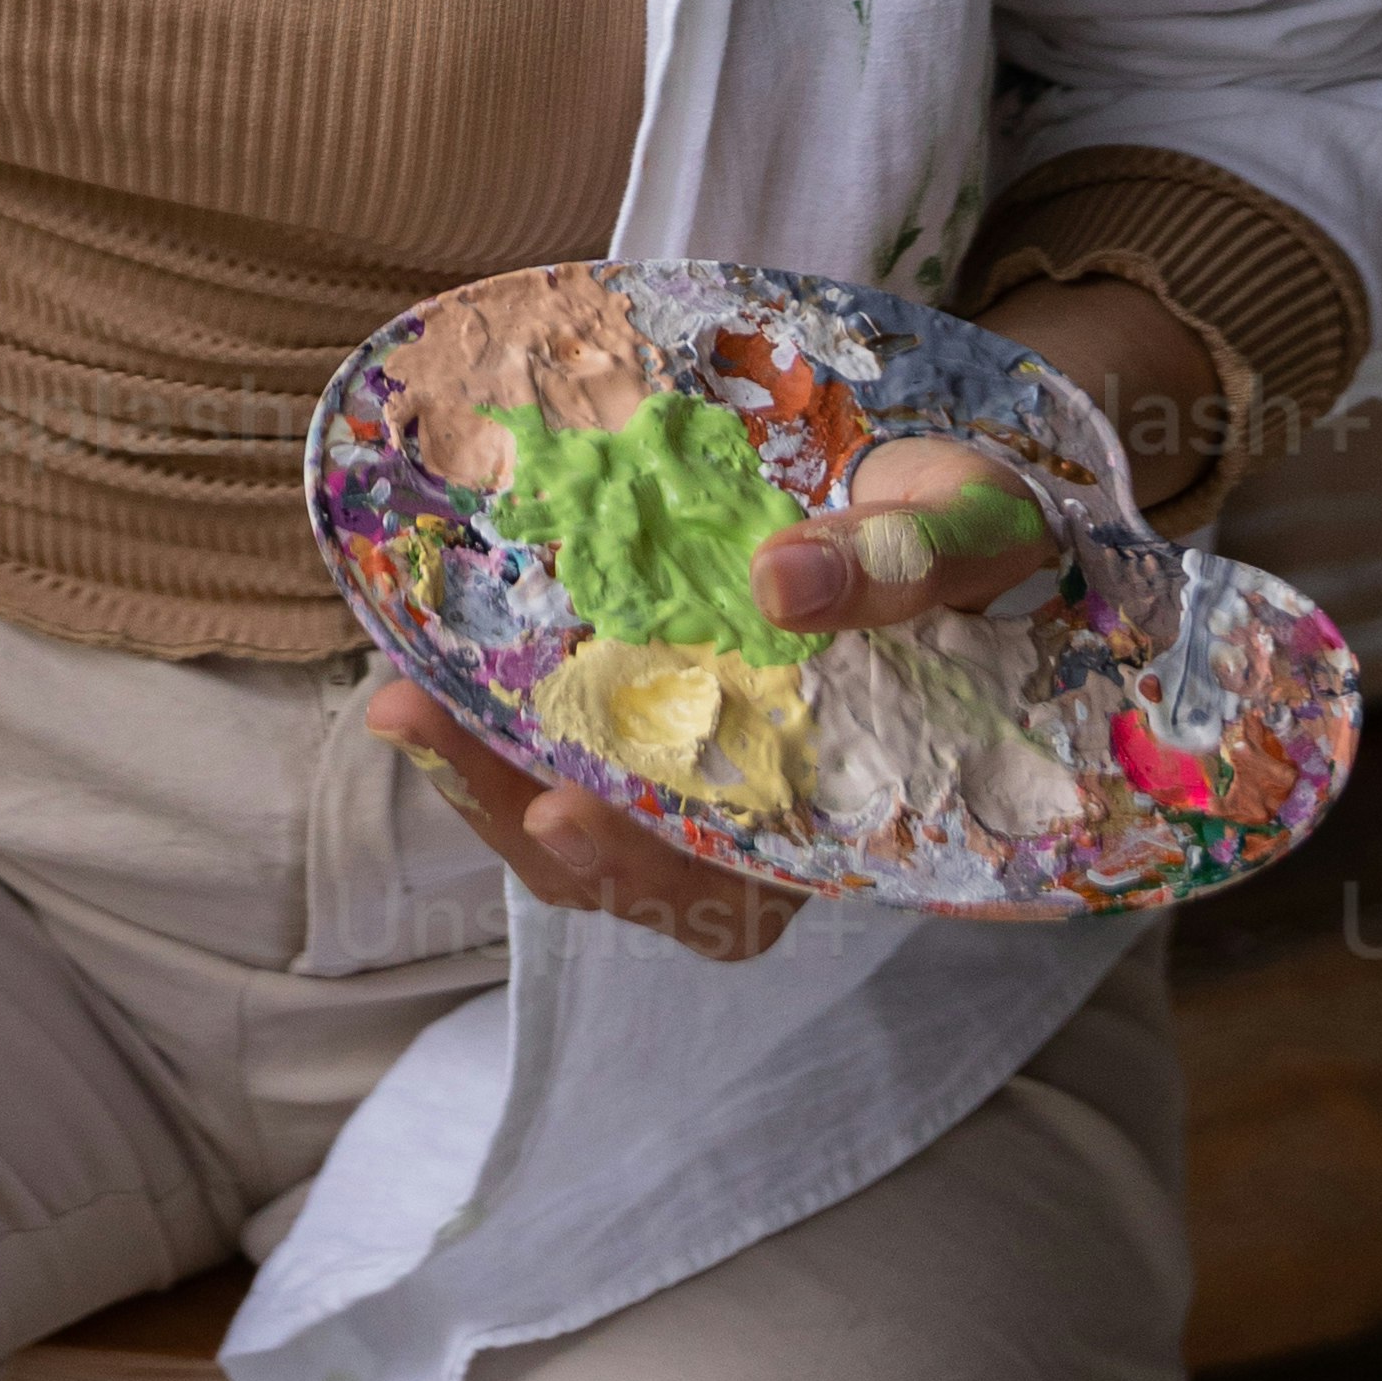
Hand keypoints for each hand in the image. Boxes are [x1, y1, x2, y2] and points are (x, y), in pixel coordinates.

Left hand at [363, 275, 1217, 955]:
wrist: (965, 485)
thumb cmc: (982, 530)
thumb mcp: (967, 531)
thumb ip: (897, 567)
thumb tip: (780, 583)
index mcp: (849, 812)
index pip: (738, 896)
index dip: (649, 875)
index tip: (565, 817)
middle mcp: (760, 809)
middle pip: (622, 864)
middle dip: (510, 812)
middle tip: (419, 728)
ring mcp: (697, 755)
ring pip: (568, 812)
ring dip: (477, 770)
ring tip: (399, 702)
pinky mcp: (650, 692)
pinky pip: (556, 734)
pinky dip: (491, 712)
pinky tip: (431, 662)